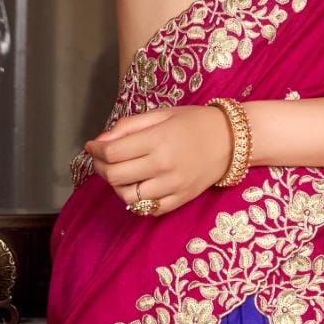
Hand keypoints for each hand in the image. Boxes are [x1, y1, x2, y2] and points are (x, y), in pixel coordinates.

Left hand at [83, 104, 234, 215]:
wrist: (230, 141)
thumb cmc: (193, 122)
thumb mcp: (161, 114)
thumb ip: (128, 126)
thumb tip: (100, 142)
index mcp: (158, 140)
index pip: (113, 153)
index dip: (96, 150)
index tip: (92, 146)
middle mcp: (164, 166)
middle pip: (116, 176)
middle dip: (100, 168)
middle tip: (101, 160)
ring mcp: (172, 187)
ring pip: (129, 197)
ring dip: (116, 186)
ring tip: (119, 173)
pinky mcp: (180, 200)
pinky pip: (148, 209)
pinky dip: (136, 201)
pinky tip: (138, 186)